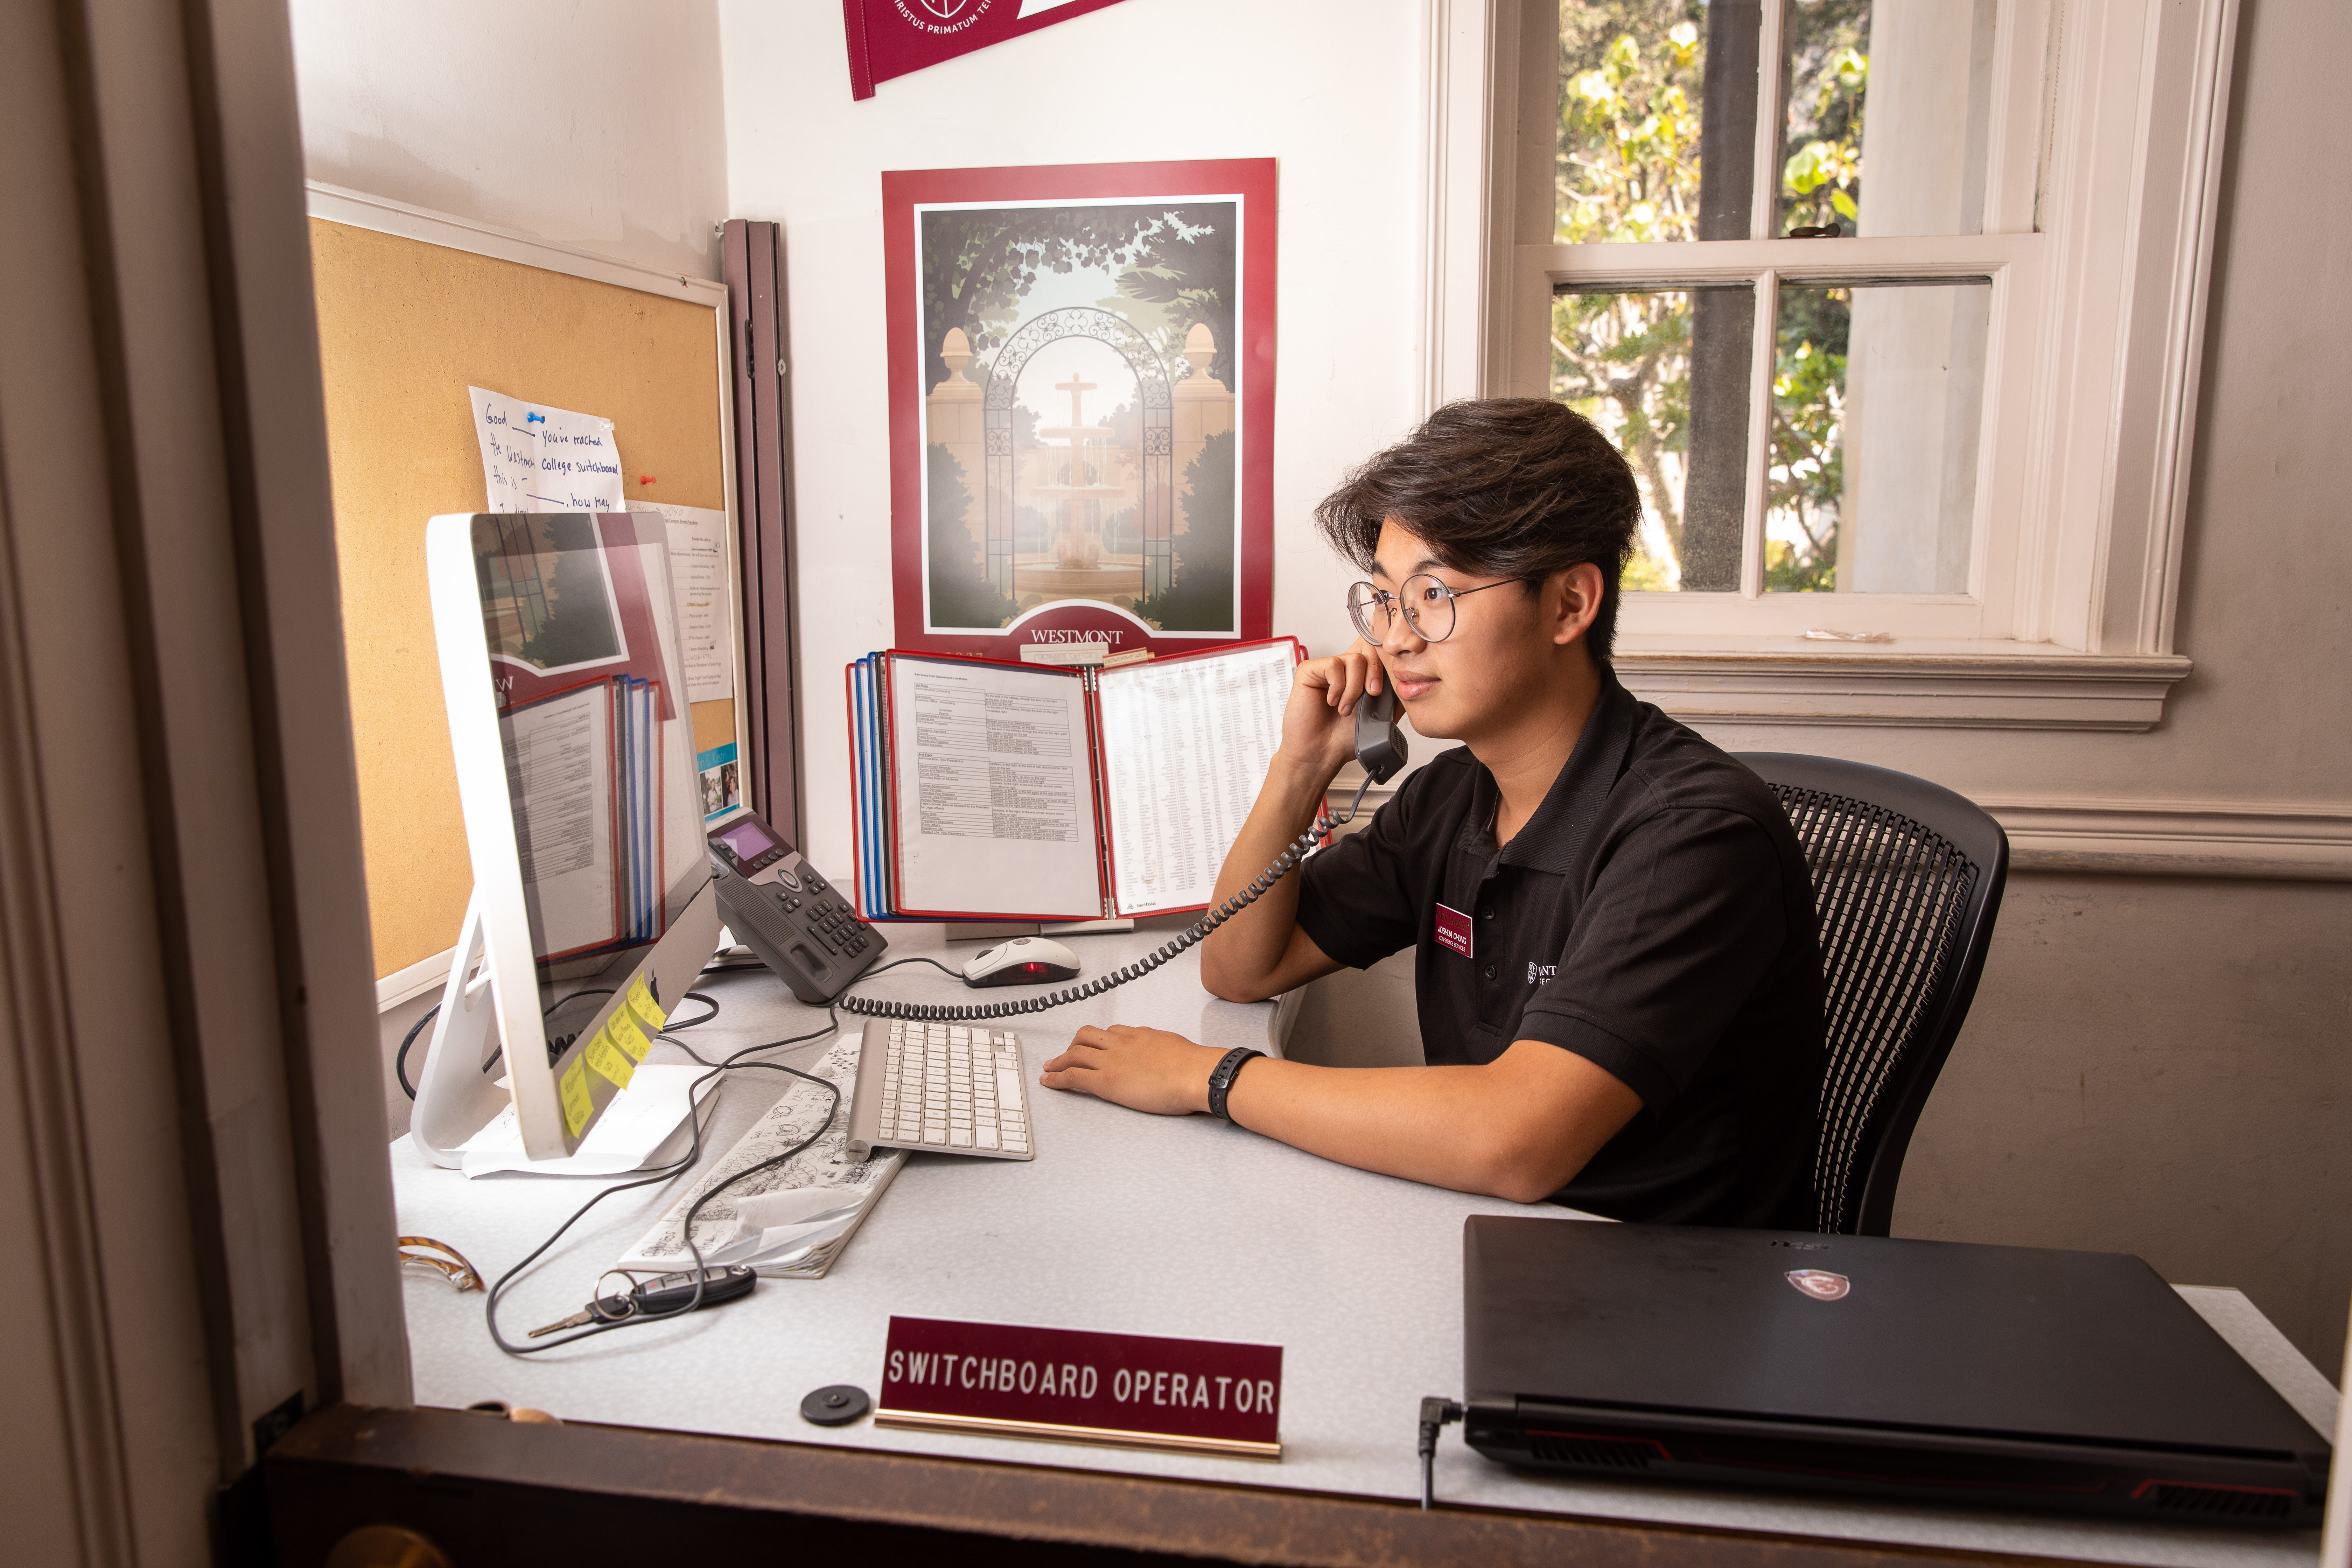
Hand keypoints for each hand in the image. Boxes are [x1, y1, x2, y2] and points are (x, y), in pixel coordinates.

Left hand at [1039, 1024, 1220, 1116]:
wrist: (1195, 1073)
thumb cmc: (1193, 1065)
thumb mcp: (1176, 1047)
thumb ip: (1163, 1047)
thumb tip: (1164, 1052)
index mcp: (1139, 1035)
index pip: (1112, 1032)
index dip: (1099, 1040)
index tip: (1095, 1045)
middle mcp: (1121, 1043)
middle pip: (1087, 1036)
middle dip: (1073, 1045)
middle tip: (1067, 1055)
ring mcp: (1111, 1060)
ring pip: (1075, 1053)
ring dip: (1059, 1060)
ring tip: (1050, 1067)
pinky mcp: (1105, 1080)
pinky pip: (1073, 1076)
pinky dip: (1056, 1078)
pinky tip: (1048, 1081)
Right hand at [1281, 638, 1385, 778]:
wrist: (1321, 753)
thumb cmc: (1344, 738)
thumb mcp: (1381, 715)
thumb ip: (1395, 695)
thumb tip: (1410, 680)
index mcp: (1361, 675)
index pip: (1379, 650)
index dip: (1387, 662)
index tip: (1386, 687)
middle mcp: (1345, 668)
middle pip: (1369, 647)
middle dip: (1376, 673)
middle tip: (1372, 695)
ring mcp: (1327, 668)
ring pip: (1355, 659)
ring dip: (1355, 688)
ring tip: (1345, 709)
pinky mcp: (1309, 670)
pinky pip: (1334, 665)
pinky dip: (1338, 687)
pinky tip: (1332, 702)